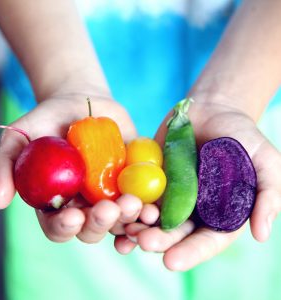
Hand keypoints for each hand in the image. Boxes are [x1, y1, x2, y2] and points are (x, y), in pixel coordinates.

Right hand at [0, 92, 142, 242]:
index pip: (58, 226)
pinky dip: (148, 208)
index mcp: (57, 201)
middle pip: (92, 228)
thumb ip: (6, 164)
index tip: (73, 215)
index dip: (64, 227)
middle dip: (101, 223)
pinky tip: (154, 208)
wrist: (83, 102)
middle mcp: (85, 204)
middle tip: (109, 209)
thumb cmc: (48, 119)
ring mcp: (110, 195)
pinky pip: (142, 201)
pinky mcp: (132, 183)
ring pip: (120, 220)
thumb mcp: (20, 136)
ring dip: (129, 219)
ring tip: (136, 205)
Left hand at [115, 102, 280, 269]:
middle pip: (175, 232)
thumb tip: (261, 234)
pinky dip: (128, 202)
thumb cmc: (243, 136)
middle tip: (144, 242)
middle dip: (159, 240)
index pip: (206, 240)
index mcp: (219, 213)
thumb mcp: (265, 162)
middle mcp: (193, 208)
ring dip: (138, 226)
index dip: (190, 253)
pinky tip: (115, 208)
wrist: (213, 110)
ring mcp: (170, 193)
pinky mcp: (152, 177)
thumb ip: (268, 195)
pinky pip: (139, 193)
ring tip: (126, 230)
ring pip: (153, 217)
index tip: (171, 262)